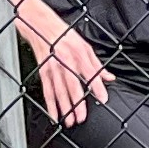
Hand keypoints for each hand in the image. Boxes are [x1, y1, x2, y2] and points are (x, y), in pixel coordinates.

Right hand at [23, 4, 110, 127]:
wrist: (39, 26)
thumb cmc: (63, 35)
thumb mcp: (84, 46)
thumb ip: (97, 65)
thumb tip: (109, 77)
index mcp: (78, 54)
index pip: (90, 73)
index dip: (97, 86)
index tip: (103, 98)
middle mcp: (65, 61)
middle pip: (72, 86)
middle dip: (77, 104)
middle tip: (82, 118)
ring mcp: (53, 67)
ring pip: (59, 91)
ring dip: (64, 108)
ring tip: (69, 121)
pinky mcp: (43, 71)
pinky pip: (47, 90)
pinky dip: (50, 104)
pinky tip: (54, 114)